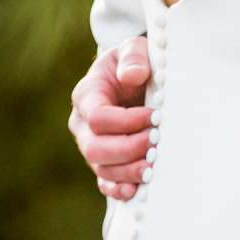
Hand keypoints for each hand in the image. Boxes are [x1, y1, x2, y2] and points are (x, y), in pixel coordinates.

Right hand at [70, 36, 152, 201]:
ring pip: (101, 168)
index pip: (98, 117)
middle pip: (95, 148)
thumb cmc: (134, 62)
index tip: (154, 115)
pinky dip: (119, 190)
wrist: (136, 78)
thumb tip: (132, 76)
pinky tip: (137, 189)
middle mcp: (83, 124)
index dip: (127, 122)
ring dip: (129, 171)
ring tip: (154, 166)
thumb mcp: (133, 49)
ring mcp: (91, 145)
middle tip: (156, 142)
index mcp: (87, 95)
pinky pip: (105, 183)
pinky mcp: (103, 162)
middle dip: (128, 149)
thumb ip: (133, 57)